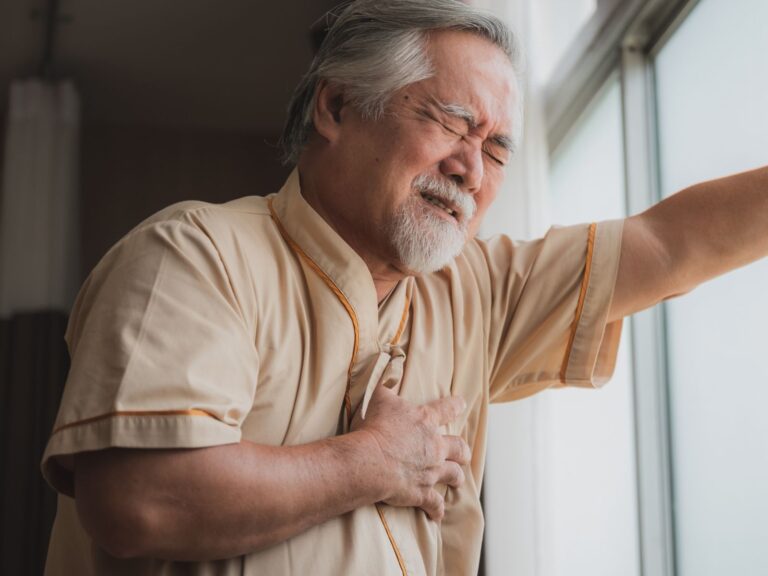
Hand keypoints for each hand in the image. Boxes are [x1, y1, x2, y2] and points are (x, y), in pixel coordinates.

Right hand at [351, 384, 469, 521]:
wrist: (368, 461)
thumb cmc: (372, 427)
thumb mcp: (378, 398)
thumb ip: (387, 383)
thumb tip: (389, 365)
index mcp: (425, 421)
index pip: (446, 409)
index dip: (455, 404)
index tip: (462, 402)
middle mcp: (433, 446)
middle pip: (459, 448)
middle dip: (462, 450)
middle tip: (463, 451)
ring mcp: (430, 471)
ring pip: (453, 475)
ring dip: (456, 477)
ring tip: (457, 480)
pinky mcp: (421, 492)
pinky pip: (434, 504)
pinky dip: (436, 510)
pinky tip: (437, 515)